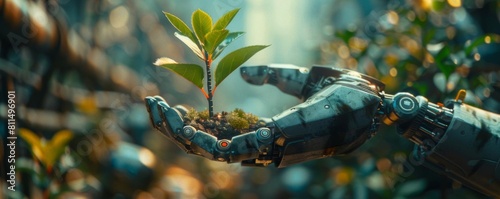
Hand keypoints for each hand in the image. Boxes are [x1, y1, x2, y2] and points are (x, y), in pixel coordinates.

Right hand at [145, 65, 384, 166]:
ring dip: (180, 135)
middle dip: (173, 129)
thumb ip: (270, 76)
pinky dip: (204, 143)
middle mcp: (259, 146)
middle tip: (151, 105)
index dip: (187, 122)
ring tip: (158, 110)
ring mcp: (266, 149)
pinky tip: (183, 125)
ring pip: (211, 153)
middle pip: (205, 146)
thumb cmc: (338, 95)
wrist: (368, 102)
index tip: (167, 102)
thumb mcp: (295, 80)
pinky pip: (232, 152)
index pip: (215, 134)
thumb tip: (245, 74)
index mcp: (261, 132)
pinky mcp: (274, 145)